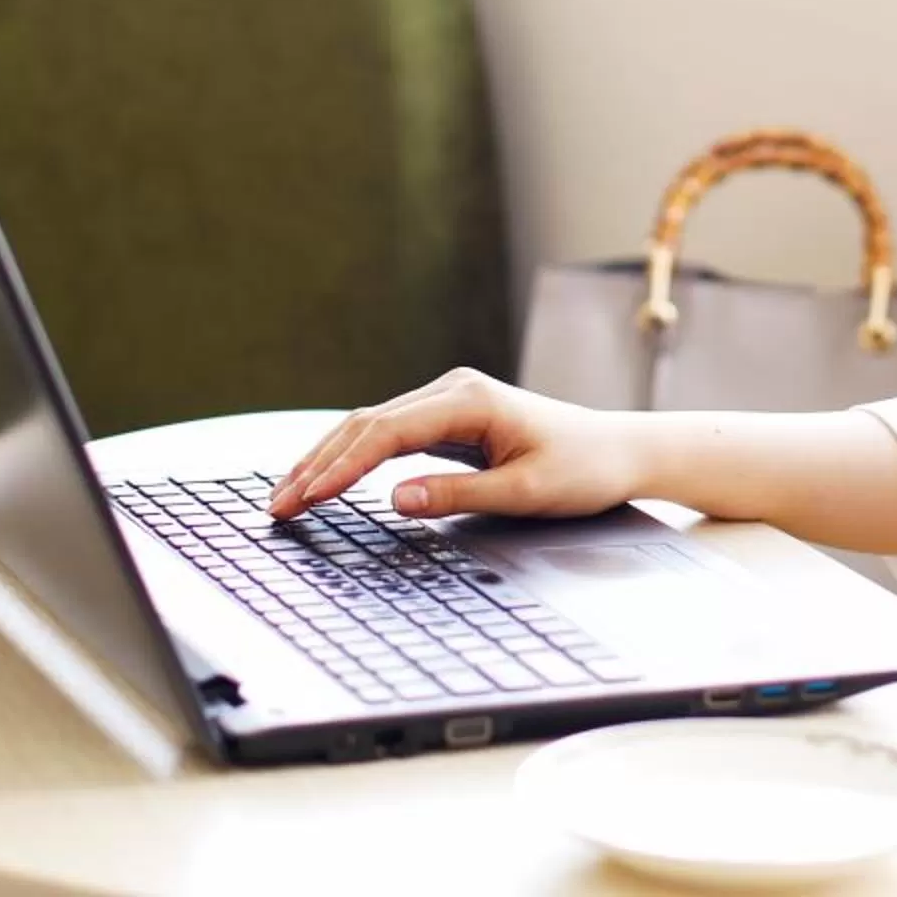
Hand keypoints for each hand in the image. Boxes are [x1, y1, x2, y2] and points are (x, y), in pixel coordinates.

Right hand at [268, 368, 647, 519]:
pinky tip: (326, 479)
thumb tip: (394, 499)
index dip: (342, 467)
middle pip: (365, 424)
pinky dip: (351, 457)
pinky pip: (387, 435)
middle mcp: (451, 390)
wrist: (619, 451)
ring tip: (287, 496)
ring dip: (327, 459)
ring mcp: (448, 402)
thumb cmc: (582, 469)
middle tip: (277, 506)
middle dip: (318, 464)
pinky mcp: (449, 419)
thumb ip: (458, 495)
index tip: (308, 497)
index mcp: (468, 400)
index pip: (386, 433)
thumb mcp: (525, 493)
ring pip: (369, 426)